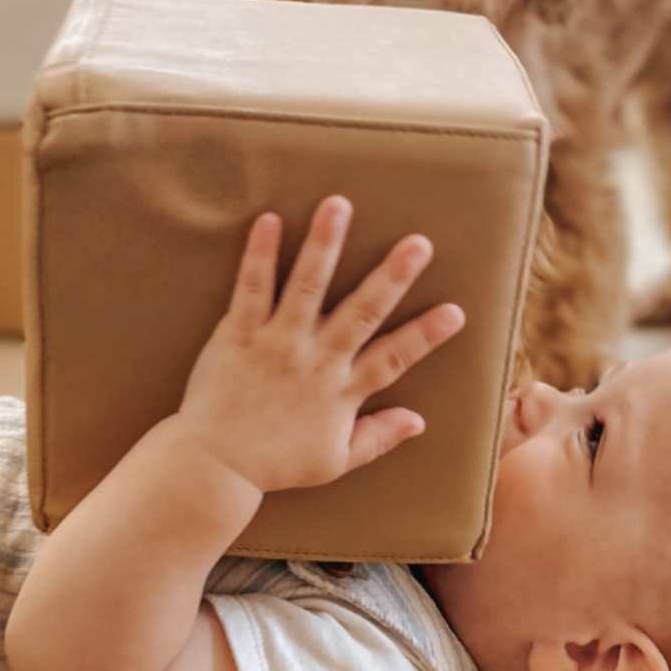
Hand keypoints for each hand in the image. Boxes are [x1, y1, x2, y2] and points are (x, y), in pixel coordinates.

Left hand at [174, 195, 464, 495]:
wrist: (214, 465)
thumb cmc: (275, 463)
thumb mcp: (334, 461)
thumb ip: (379, 437)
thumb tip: (420, 421)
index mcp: (341, 391)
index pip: (393, 358)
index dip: (425, 336)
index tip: (456, 310)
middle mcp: (315, 362)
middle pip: (362, 312)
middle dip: (392, 276)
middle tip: (419, 243)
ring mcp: (277, 344)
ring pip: (307, 287)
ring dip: (325, 244)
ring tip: (339, 205)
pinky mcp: (239, 334)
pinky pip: (252, 288)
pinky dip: (261, 255)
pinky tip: (270, 221)